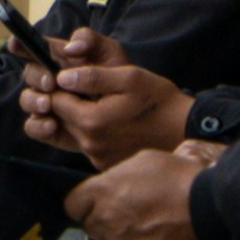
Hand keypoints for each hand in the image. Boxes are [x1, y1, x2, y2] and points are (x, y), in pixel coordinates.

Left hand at [38, 35, 190, 169]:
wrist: (184, 131)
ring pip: (70, 132)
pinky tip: (108, 120)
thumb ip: (93, 77)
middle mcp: (90, 144)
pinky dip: (89, 131)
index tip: (67, 75)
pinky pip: (85, 144)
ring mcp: (97, 157)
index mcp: (91, 121)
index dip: (56, 85)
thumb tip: (62, 77)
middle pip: (58, 118)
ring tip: (96, 102)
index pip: (54, 100)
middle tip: (80, 87)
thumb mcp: (129, 78)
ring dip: (75, 116)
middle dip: (63, 101)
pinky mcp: (104, 164)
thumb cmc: (159, 100)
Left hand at [64, 142, 218, 239]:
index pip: (73, 205)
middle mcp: (106, 221)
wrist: (211, 209)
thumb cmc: (181, 180)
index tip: (98, 203)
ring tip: (154, 226)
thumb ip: (116, 178)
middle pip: (92, 227)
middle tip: (134, 213)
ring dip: (125, 238)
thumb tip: (108, 189)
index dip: (86, 203)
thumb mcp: (143, 161)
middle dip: (107, 220)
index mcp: (102, 192)